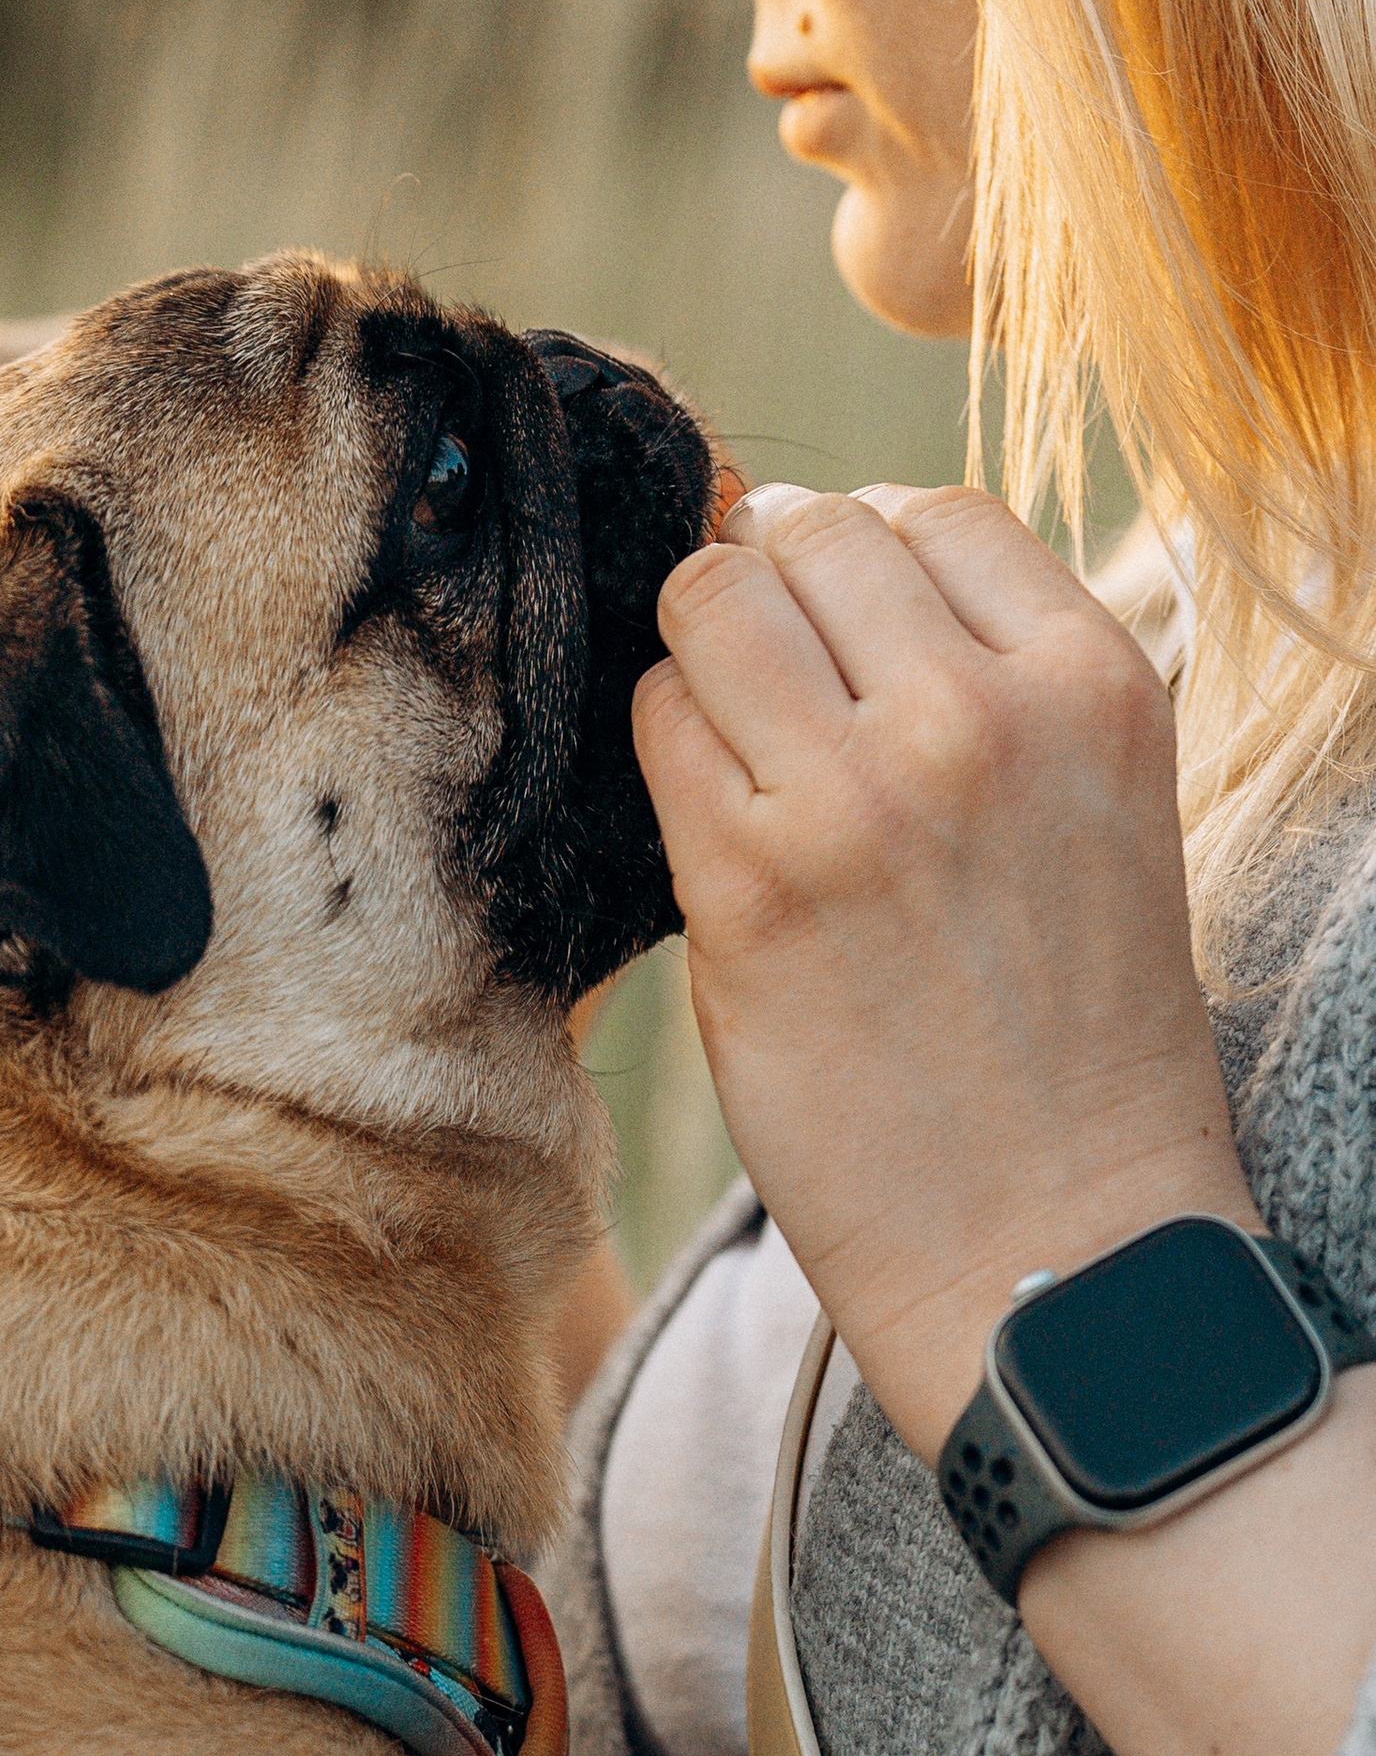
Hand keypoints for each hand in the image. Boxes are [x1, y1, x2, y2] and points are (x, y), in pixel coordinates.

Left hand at [632, 484, 1246, 1460]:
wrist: (1063, 1245)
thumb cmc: (1074, 1032)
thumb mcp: (1099, 807)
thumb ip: (989, 674)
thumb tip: (810, 543)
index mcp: (1092, 684)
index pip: (931, 511)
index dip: (857, 547)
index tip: (834, 611)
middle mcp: (977, 716)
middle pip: (805, 533)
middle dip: (767, 583)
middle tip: (766, 678)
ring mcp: (855, 795)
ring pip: (711, 604)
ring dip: (702, 655)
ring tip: (738, 745)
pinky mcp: (748, 885)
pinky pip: (656, 726)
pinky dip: (665, 752)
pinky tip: (714, 825)